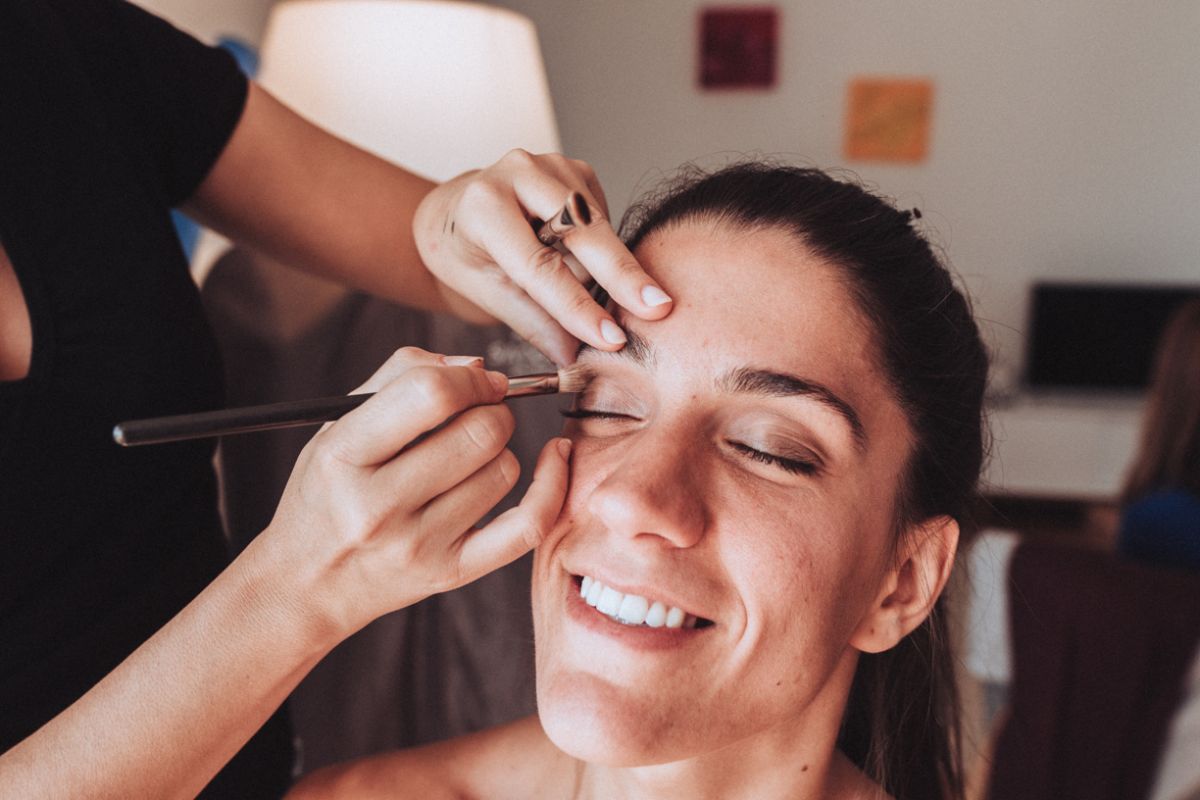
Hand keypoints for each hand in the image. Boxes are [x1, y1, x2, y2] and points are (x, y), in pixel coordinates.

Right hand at [260, 347, 570, 639]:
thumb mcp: (338, 425)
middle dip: (492, 409)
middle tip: (480, 412)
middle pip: (480, 432)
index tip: (479, 379)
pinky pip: (528, 526)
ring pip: (504, 470)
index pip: (431, 394)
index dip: (471, 377)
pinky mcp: (451, 573)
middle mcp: (379, 504)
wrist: (307, 584)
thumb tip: (477, 365)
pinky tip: (554, 457)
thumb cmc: (327, 492)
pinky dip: (551, 485)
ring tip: (471, 456)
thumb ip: (400, 376)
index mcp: (344, 455)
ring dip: (500, 450)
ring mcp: (418, 544)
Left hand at [413, 149, 673, 365]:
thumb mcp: (484, 291)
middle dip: (621, 273)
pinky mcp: (578, 171)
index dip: (576, 305)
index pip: (539, 264)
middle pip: (582, 230)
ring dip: (603, 271)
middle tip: (657, 308)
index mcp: (485, 205)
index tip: (610, 338)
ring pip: (598, 227)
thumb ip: (532, 323)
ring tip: (589, 295)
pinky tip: (580, 260)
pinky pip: (604, 221)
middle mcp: (520, 171)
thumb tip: (574, 357)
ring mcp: (554, 165)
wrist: (454, 213)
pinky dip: (600, 252)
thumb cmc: (464, 253)